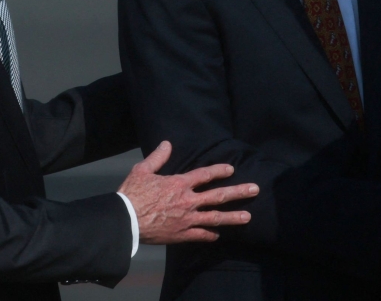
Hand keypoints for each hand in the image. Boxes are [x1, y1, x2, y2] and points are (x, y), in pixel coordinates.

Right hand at [118, 141, 259, 244]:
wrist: (125, 221)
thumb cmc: (132, 194)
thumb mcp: (142, 170)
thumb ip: (158, 157)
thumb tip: (167, 143)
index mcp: (179, 183)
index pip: (205, 174)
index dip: (220, 170)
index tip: (231, 169)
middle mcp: (188, 201)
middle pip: (218, 196)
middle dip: (238, 192)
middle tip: (255, 189)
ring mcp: (186, 219)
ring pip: (215, 218)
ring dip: (233, 217)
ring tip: (248, 217)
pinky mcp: (181, 235)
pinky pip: (200, 235)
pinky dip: (210, 235)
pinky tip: (218, 235)